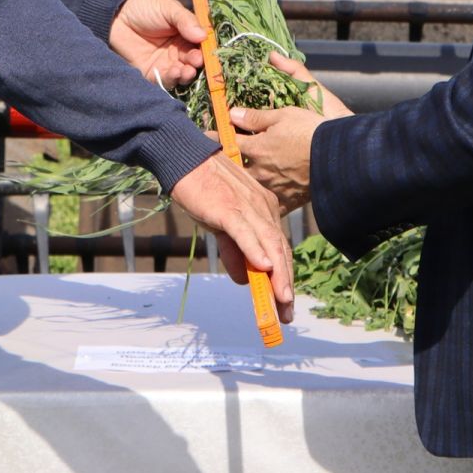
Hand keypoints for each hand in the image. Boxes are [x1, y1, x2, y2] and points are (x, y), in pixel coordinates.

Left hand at [108, 0, 205, 87]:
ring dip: (187, 73)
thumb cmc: (144, 10)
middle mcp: (179, 51)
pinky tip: (175, 72)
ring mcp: (166, 64)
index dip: (207, 48)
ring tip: (187, 69)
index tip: (209, 50)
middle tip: (197, 60)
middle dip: (197, 63)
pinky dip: (173, 78)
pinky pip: (166, 80)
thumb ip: (186, 21)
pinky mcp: (153, 74)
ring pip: (183, 73)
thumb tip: (203, 36)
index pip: (201, 44)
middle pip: (194, 61)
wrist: (116, 18)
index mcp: (186, 35)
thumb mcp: (168, 9)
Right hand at [168, 152, 294, 322]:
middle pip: (279, 250)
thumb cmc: (203, 189)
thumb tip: (243, 280)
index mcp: (264, 210)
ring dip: (277, 274)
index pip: (279, 248)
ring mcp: (247, 207)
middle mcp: (262, 208)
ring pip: (268, 244)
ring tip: (282, 300)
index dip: (285, 276)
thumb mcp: (222, 225)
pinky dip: (256, 250)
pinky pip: (245, 232)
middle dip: (285, 284)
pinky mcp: (229, 207)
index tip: (286, 303)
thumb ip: (235, 251)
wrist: (184, 159)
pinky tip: (264, 267)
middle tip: (288, 312)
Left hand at [227, 53, 353, 213]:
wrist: (339, 160)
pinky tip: (257, 209)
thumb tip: (233, 114)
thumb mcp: (285, 115)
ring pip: (250, 189)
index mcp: (257, 147)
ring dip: (241, 186)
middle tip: (214, 163)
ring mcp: (273, 188)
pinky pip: (271, 207)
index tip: (204, 136)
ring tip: (232, 185)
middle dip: (225, 165)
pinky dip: (263, 207)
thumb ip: (257, 117)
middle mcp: (260, 170)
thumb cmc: (312, 132)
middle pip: (235, 169)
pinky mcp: (288, 201)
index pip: (229, 140)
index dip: (215, 136)